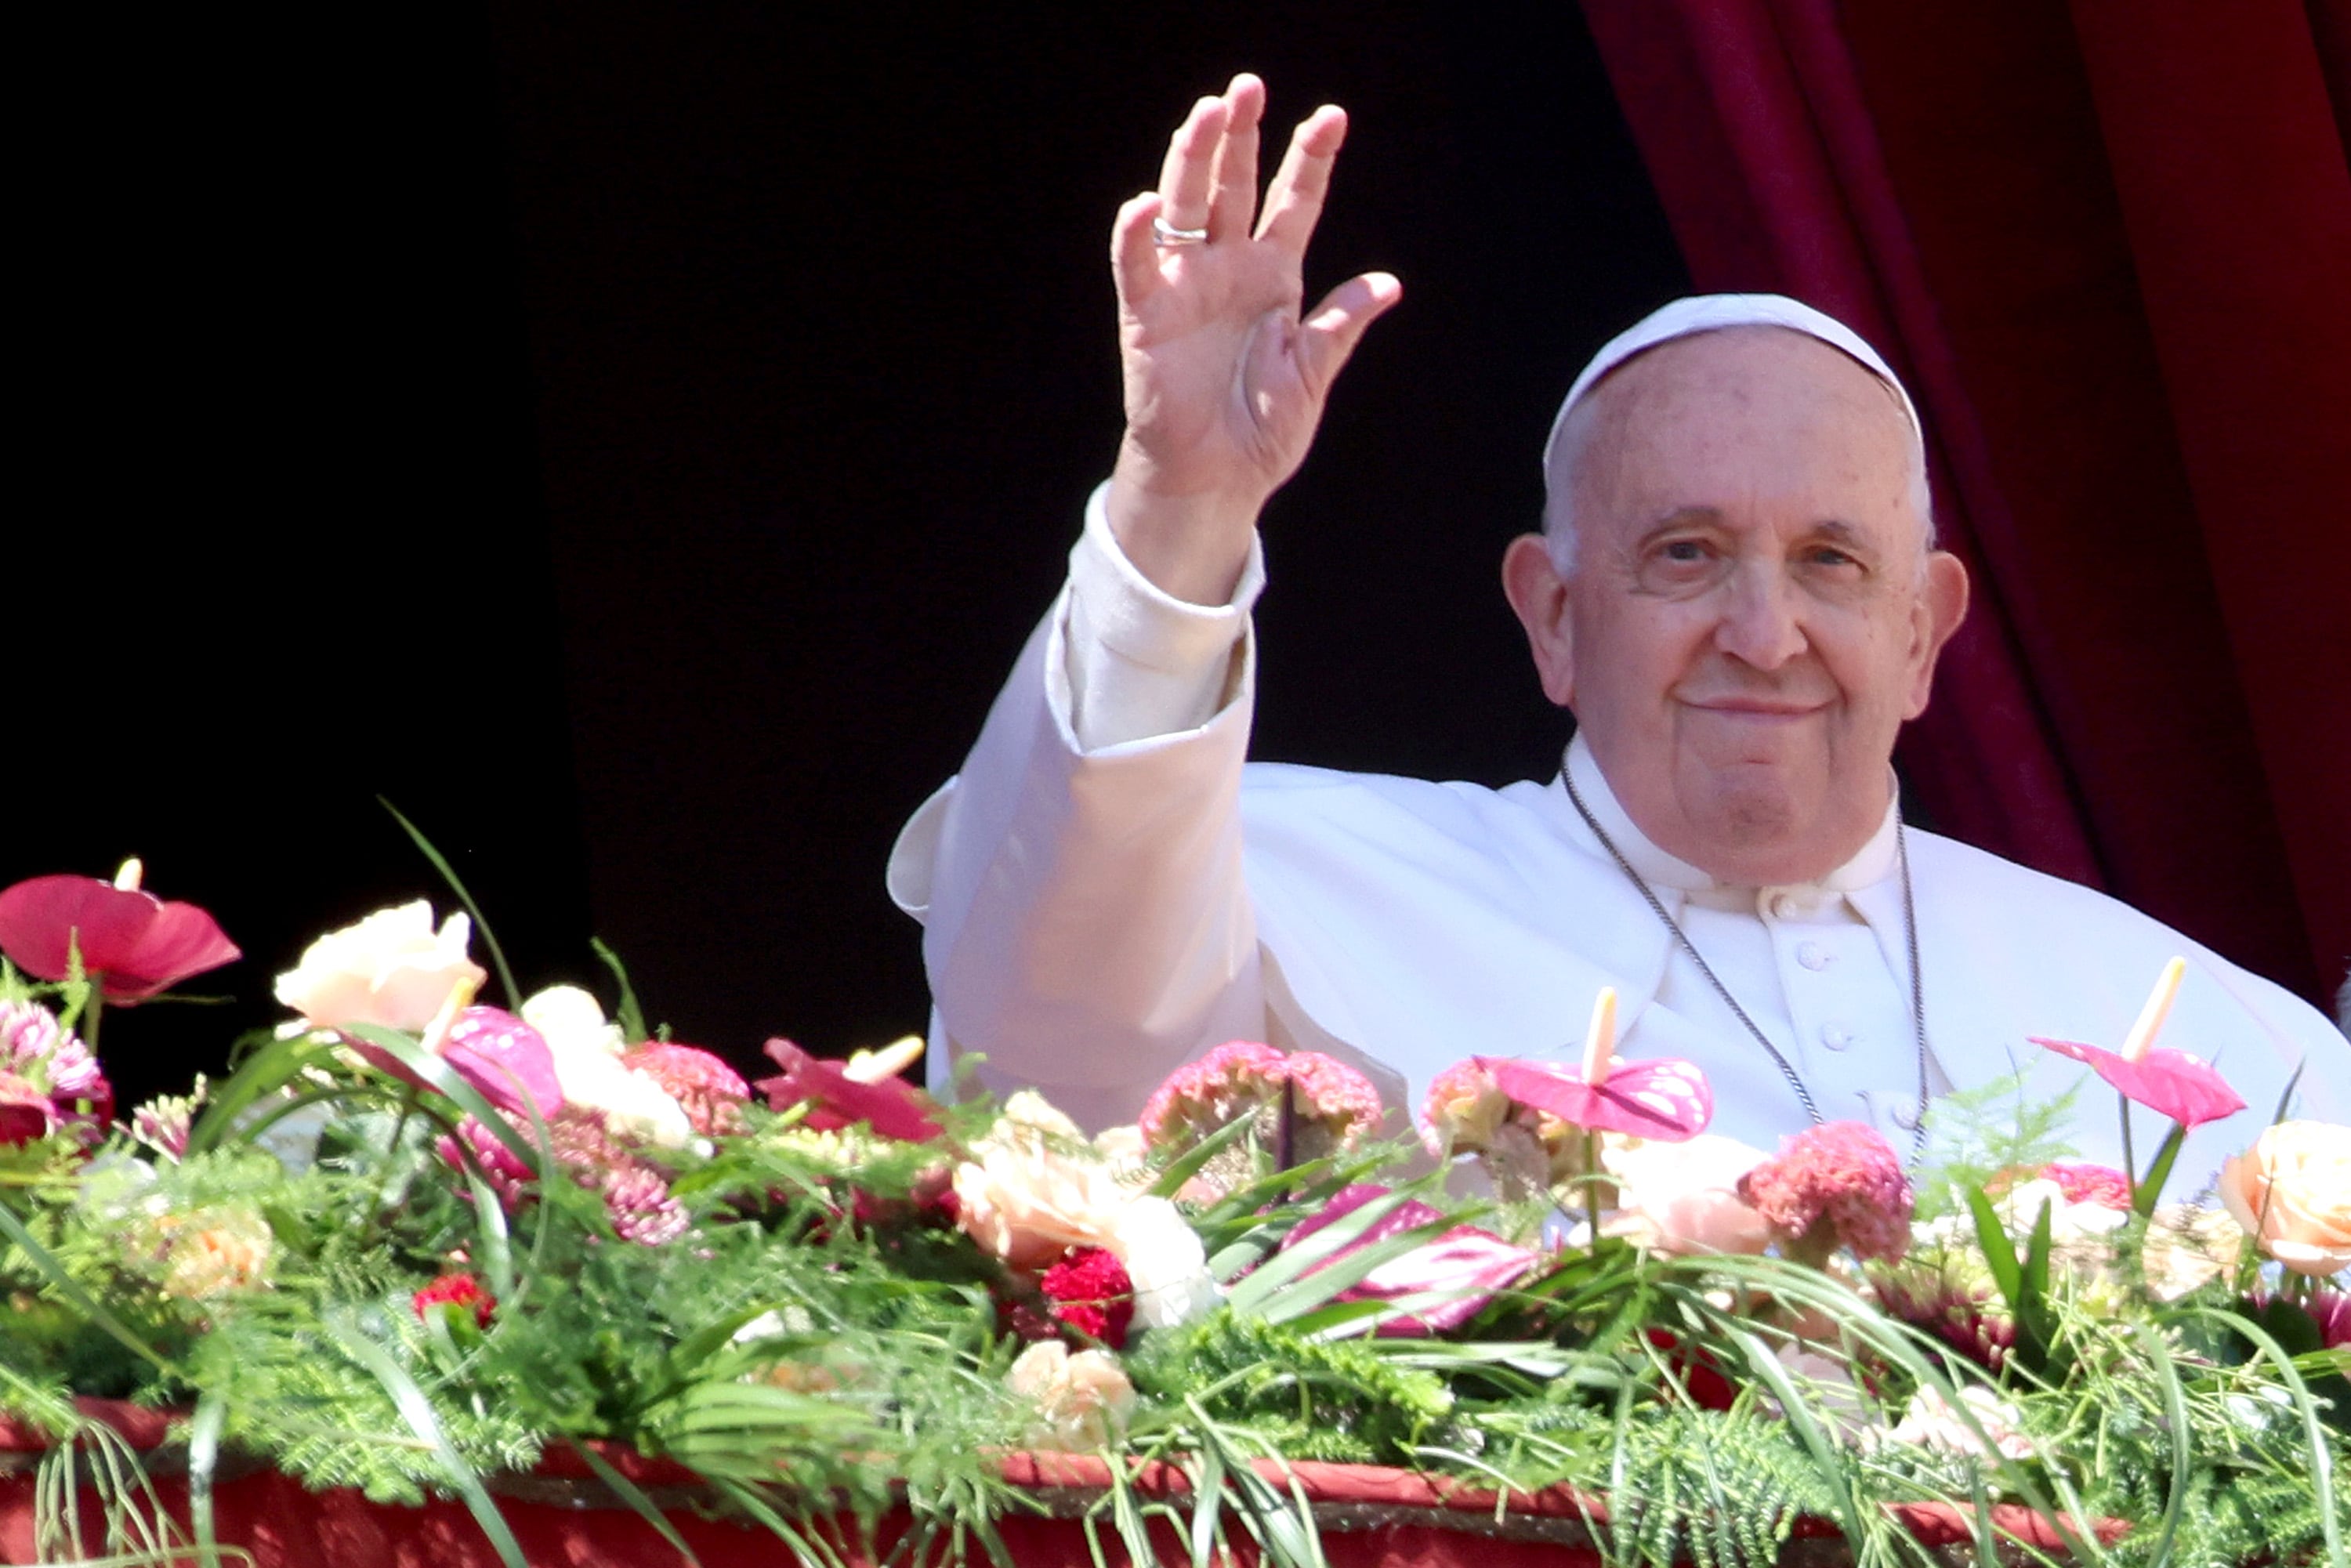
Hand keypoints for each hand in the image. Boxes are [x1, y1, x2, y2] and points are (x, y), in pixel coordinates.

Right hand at [1107, 74, 1402, 603]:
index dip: (1310, 160)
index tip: (1333, 116)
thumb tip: (1388, 285)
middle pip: (1234, 187)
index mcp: (1275, 276)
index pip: (1294, 203)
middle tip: (1248, 87)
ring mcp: (1186, 285)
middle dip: (1241, 137)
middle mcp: (1229, 268)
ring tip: (1206, 114)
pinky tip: (1148, 204)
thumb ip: (1340, 325)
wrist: (1218, 479)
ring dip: (1193, 160)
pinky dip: (1138, 235)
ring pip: (1187, 207)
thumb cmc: (1264, 430)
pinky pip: (1138, 264)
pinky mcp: (1148, 314)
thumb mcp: (1312, 374)